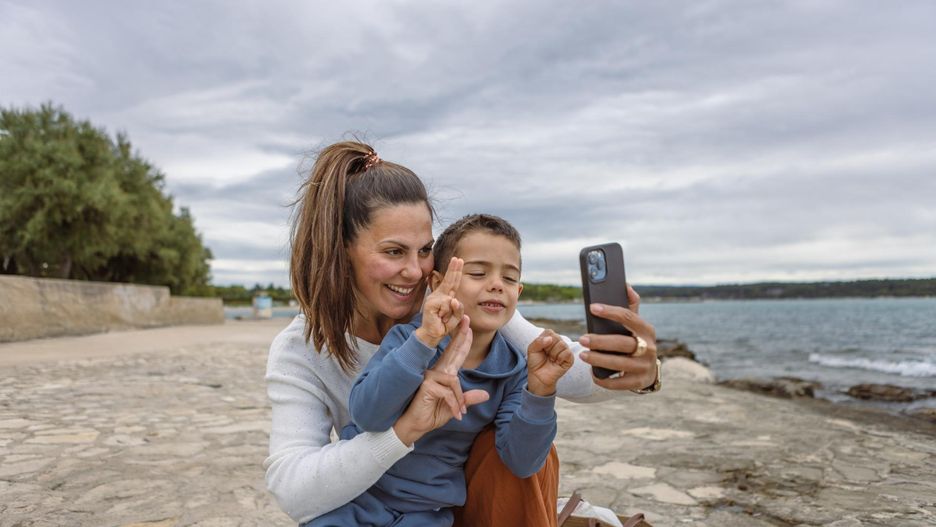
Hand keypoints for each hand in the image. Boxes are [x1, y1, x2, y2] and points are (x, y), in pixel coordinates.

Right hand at [394, 316, 489, 444]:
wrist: (413, 426)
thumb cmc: (430, 415)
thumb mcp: (454, 407)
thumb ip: (467, 399)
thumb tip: (485, 394)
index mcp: (442, 374)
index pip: (454, 355)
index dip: (462, 342)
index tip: (469, 329)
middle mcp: (435, 372)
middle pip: (451, 352)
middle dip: (461, 337)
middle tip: (467, 322)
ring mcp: (429, 376)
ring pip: (454, 380)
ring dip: (460, 399)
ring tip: (460, 413)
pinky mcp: (427, 385)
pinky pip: (448, 392)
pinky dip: (454, 405)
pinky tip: (456, 415)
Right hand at [415, 257, 463, 347]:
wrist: (432, 334)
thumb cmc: (443, 325)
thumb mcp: (456, 317)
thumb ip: (458, 309)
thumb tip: (454, 300)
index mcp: (445, 296)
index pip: (452, 282)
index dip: (455, 271)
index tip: (458, 260)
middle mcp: (439, 295)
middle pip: (449, 281)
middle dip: (454, 270)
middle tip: (457, 260)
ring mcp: (433, 298)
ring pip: (451, 299)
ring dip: (451, 312)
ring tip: (444, 317)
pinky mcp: (430, 304)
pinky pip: (446, 304)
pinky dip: (446, 312)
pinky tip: (440, 317)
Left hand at [526, 329, 573, 395]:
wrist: (538, 376)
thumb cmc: (535, 362)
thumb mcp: (532, 349)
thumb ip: (538, 341)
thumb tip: (550, 339)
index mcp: (550, 338)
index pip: (549, 332)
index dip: (543, 341)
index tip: (541, 349)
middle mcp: (558, 342)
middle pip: (556, 337)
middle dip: (548, 348)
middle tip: (546, 355)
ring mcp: (565, 350)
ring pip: (562, 344)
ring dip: (553, 354)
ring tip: (551, 359)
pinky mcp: (570, 358)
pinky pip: (567, 353)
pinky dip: (559, 358)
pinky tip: (557, 362)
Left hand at [578, 285, 658, 390]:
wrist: (649, 369)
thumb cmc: (637, 341)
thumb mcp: (637, 325)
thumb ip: (631, 306)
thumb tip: (626, 286)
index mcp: (647, 330)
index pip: (629, 317)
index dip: (610, 311)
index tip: (593, 308)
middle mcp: (649, 348)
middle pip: (623, 343)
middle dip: (601, 341)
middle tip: (582, 339)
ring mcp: (644, 366)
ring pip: (620, 364)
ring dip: (599, 359)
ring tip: (583, 355)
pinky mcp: (638, 382)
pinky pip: (619, 383)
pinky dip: (604, 379)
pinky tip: (592, 373)